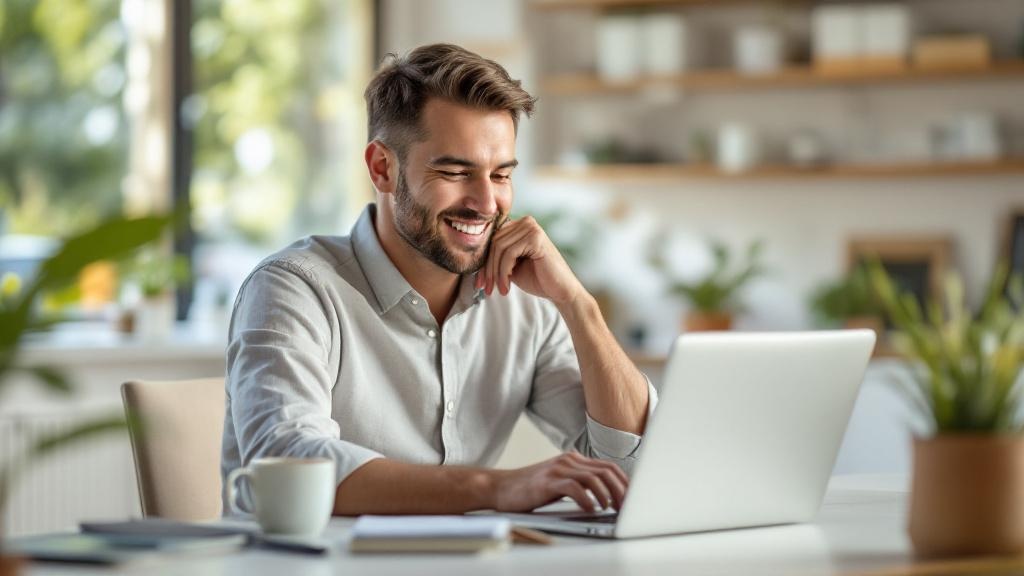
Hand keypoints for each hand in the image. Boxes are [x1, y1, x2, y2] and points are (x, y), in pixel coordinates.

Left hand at [476, 216, 583, 304]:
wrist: (559, 291)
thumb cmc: (537, 278)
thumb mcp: (510, 265)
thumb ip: (496, 256)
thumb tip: (471, 257)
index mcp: (519, 225)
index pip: (493, 239)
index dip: (484, 262)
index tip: (480, 283)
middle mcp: (526, 221)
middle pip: (494, 242)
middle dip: (487, 269)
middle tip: (486, 288)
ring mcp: (532, 227)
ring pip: (499, 248)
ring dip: (495, 273)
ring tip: (499, 289)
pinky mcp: (535, 237)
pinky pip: (509, 253)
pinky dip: (504, 272)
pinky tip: (507, 286)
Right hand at [489, 452, 628, 512]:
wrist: (500, 487)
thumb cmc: (530, 488)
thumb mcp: (559, 481)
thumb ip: (579, 483)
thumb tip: (606, 496)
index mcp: (574, 459)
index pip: (608, 466)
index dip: (624, 482)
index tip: (632, 498)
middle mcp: (568, 460)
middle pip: (606, 470)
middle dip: (621, 489)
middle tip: (627, 507)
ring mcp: (558, 469)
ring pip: (593, 478)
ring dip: (607, 495)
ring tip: (611, 509)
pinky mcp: (547, 482)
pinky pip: (574, 487)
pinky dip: (586, 499)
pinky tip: (590, 509)